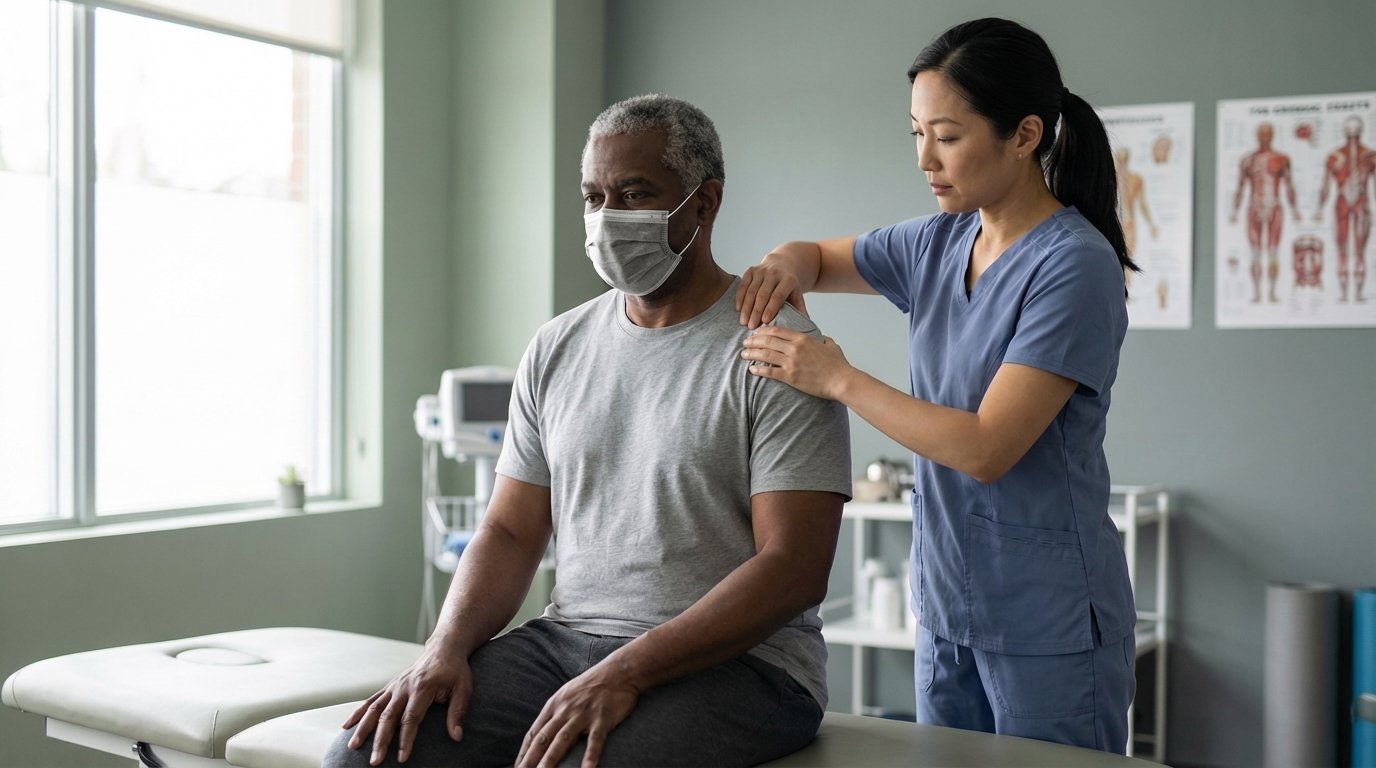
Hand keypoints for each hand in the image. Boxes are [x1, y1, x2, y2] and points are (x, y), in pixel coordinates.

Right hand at [341, 644, 472, 764]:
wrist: (444, 649)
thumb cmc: (455, 670)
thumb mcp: (464, 688)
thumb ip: (458, 712)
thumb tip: (457, 737)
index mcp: (423, 687)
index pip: (411, 718)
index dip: (406, 739)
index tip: (402, 758)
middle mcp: (404, 687)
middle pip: (388, 716)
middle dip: (380, 740)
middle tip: (375, 761)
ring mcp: (394, 686)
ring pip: (374, 708)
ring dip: (362, 728)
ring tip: (353, 746)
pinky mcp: (390, 687)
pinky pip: (371, 700)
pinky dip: (357, 713)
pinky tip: (346, 726)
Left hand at [516, 664, 640, 767]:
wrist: (619, 671)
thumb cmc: (594, 684)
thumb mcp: (568, 694)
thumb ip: (557, 713)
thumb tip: (546, 732)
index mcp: (555, 705)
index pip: (534, 733)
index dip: (524, 753)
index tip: (517, 767)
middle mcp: (565, 710)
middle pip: (543, 739)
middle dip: (530, 760)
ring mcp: (583, 715)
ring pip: (562, 741)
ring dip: (550, 760)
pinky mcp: (602, 719)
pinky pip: (594, 742)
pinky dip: (589, 758)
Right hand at [736, 261, 805, 328]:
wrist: (781, 264)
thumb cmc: (788, 286)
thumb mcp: (797, 295)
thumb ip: (800, 310)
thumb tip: (806, 328)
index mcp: (788, 280)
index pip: (778, 296)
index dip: (770, 308)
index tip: (764, 322)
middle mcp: (774, 273)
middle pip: (763, 294)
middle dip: (756, 311)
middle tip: (751, 326)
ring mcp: (761, 271)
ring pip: (751, 291)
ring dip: (746, 307)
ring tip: (743, 321)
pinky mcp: (751, 270)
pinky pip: (743, 285)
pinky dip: (740, 297)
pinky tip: (738, 309)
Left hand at [740, 325, 849, 399]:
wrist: (842, 380)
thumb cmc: (838, 365)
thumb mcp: (831, 346)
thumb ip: (824, 340)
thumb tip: (823, 339)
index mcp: (802, 338)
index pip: (777, 330)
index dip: (763, 330)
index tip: (755, 332)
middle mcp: (794, 348)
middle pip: (768, 341)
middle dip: (753, 340)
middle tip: (745, 342)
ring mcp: (791, 362)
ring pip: (765, 354)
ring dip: (752, 354)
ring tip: (743, 354)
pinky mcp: (790, 376)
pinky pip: (770, 371)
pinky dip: (758, 370)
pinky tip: (751, 370)